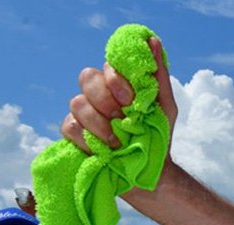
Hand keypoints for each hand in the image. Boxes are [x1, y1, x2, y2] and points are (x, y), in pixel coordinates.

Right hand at [62, 37, 176, 157]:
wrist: (150, 174)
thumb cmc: (159, 137)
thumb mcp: (165, 106)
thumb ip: (158, 75)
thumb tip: (152, 41)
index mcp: (118, 85)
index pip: (106, 66)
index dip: (115, 79)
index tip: (130, 100)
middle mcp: (98, 95)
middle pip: (86, 78)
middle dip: (104, 100)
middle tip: (121, 120)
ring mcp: (84, 114)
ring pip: (76, 103)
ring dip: (99, 125)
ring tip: (117, 143)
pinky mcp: (73, 135)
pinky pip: (68, 126)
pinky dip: (85, 139)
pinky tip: (101, 151)